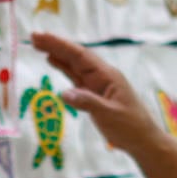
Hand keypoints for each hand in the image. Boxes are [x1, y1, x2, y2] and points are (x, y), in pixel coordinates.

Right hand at [30, 32, 164, 160]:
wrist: (142, 140)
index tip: (42, 37)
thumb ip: (88, 103)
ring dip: (57, 54)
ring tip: (38, 45)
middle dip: (55, 45)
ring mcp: (97, 84)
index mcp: (107, 76)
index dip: (60, 46)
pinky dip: (63, 68)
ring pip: (74, 65)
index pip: (80, 56)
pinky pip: (76, 77)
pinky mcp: (93, 93)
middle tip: (34, 37)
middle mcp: (101, 75)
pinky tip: (53, 61)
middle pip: (76, 57)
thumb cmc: (130, 127)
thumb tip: (64, 94)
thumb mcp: (109, 115)